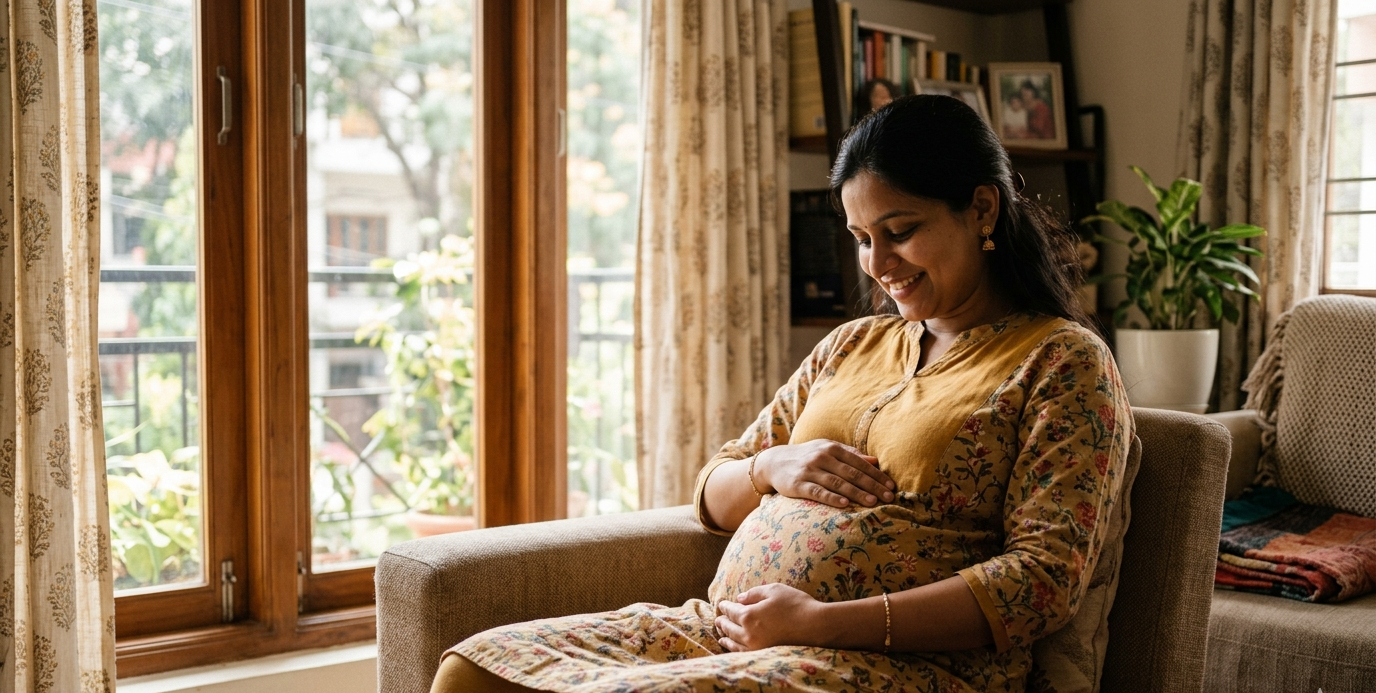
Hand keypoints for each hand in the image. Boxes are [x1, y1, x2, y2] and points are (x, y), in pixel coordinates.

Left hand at [714, 584, 830, 651]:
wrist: (815, 627)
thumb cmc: (796, 605)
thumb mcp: (774, 590)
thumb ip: (754, 593)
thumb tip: (740, 598)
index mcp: (749, 615)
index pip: (731, 611)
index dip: (725, 607)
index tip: (721, 604)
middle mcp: (748, 633)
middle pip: (730, 627)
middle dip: (722, 622)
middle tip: (718, 619)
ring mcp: (755, 646)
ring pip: (734, 642)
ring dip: (726, 637)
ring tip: (721, 635)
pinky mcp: (763, 655)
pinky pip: (743, 653)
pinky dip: (734, 649)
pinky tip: (734, 647)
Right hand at [756, 439, 894, 507]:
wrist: (774, 462)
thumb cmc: (807, 456)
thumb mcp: (827, 450)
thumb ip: (851, 454)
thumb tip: (875, 461)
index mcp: (832, 448)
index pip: (859, 462)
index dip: (876, 475)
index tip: (891, 486)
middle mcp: (821, 457)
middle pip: (851, 473)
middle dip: (872, 485)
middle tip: (888, 497)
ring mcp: (809, 471)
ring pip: (837, 483)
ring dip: (856, 493)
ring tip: (872, 502)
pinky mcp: (798, 484)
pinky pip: (818, 492)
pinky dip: (832, 498)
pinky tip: (844, 504)